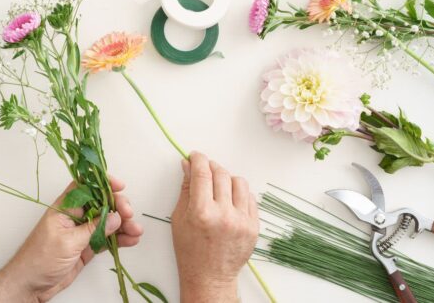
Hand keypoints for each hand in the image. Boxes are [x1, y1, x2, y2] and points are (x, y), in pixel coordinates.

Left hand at [0, 177, 142, 302]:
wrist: (30, 285)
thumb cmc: (39, 259)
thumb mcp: (68, 242)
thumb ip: (94, 229)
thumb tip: (115, 217)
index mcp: (65, 208)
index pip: (85, 186)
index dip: (102, 183)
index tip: (119, 185)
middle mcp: (75, 217)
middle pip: (101, 204)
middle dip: (118, 206)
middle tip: (129, 214)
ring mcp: (82, 232)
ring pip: (107, 222)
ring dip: (123, 225)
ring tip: (136, 231)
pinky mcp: (86, 247)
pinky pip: (106, 238)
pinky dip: (119, 239)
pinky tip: (131, 239)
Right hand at [171, 152, 258, 302]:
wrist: (210, 277)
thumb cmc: (190, 251)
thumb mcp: (179, 218)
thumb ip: (186, 189)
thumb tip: (188, 165)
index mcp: (202, 213)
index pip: (202, 173)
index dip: (198, 159)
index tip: (195, 156)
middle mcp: (224, 215)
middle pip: (221, 174)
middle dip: (211, 167)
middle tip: (205, 169)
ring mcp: (242, 221)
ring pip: (239, 182)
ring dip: (227, 179)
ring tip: (218, 187)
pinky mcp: (254, 227)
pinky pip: (250, 198)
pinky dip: (239, 194)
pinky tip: (230, 200)